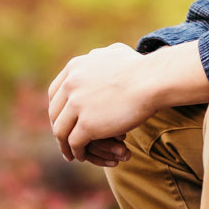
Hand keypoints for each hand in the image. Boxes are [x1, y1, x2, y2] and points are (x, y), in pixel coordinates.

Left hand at [46, 41, 208, 162]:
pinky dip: (76, 152)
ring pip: (61, 130)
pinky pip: (74, 142)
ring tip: (70, 153)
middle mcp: (71, 85)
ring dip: (64, 144)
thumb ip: (101, 56)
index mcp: (74, 67)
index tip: (63, 118)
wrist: (153, 80)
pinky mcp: (87, 124)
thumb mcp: (115, 52)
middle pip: (55, 112)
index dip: (57, 108)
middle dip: (59, 127)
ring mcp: (77, 105)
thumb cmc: (142, 68)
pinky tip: (81, 156)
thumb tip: (97, 55)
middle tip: (64, 139)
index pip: (55, 92)